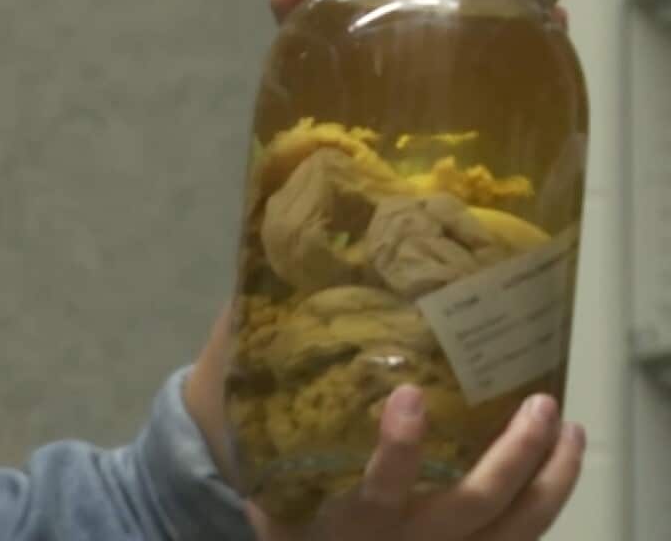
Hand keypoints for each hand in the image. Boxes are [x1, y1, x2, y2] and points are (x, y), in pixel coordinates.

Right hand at [185, 301, 585, 540]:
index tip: (410, 395)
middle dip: (512, 458)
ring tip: (568, 427)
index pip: (380, 489)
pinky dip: (548, 500)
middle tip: (539, 405)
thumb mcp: (267, 472)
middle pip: (470, 508)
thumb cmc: (289, 510)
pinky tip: (562, 462)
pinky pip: (519, 540)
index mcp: (351, 521)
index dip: (399, 448)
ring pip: (513, 531)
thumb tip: (254, 305)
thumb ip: (262, 400)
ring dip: (549, 479)